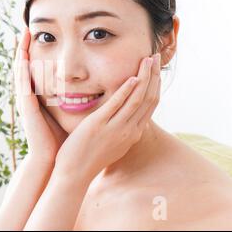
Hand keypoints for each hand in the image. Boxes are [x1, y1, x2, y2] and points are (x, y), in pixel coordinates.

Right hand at [14, 26, 67, 162]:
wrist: (53, 160)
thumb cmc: (64, 139)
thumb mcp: (70, 114)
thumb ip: (76, 100)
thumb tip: (94, 88)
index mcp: (40, 97)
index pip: (37, 69)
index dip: (38, 52)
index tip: (44, 34)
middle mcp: (31, 96)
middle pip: (26, 65)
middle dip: (25, 46)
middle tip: (28, 26)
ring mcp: (27, 101)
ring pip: (21, 70)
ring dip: (20, 52)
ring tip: (23, 33)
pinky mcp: (27, 107)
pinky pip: (22, 83)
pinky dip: (21, 67)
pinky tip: (21, 54)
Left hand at [54, 52, 160, 177]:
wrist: (74, 174)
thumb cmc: (89, 158)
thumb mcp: (111, 143)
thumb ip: (118, 129)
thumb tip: (120, 116)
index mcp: (133, 133)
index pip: (150, 105)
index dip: (155, 85)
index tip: (155, 69)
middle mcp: (129, 130)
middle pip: (149, 99)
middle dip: (154, 76)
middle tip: (156, 57)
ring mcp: (116, 128)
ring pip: (138, 99)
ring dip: (145, 77)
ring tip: (148, 59)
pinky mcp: (99, 125)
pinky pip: (117, 105)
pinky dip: (127, 90)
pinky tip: (132, 77)